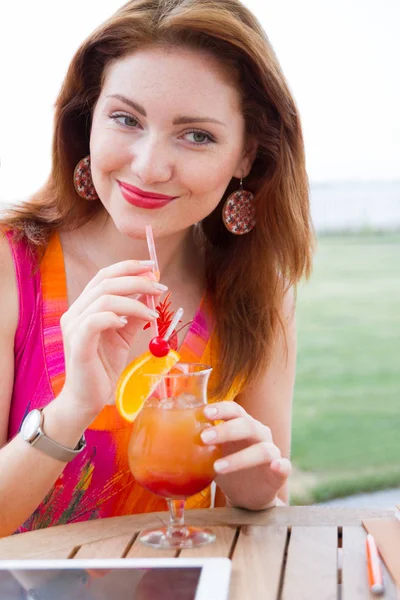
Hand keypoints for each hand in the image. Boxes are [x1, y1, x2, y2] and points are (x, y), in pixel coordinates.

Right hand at [60, 260, 164, 417]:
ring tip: (152, 313)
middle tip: (160, 287)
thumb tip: (151, 293)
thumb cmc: (102, 366)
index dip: (129, 267)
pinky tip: (126, 323)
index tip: (153, 267)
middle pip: (106, 282)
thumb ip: (134, 314)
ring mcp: (74, 327)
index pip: (105, 276)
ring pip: (103, 299)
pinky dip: (114, 316)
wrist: (87, 398)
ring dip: (133, 301)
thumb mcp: (123, 335)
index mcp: (85, 307)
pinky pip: (95, 321)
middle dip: (137, 280)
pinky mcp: (78, 344)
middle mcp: (75, 312)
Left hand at [201, 401, 290, 508]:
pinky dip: (280, 465)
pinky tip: (275, 466)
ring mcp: (271, 453)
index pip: (234, 410)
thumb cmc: (226, 466)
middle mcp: (258, 434)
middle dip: (225, 430)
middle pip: (247, 425)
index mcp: (242, 425)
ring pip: (263, 449)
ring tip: (217, 467)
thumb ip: (197, 442)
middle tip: (204, 438)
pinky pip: (284, 466)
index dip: (221, 409)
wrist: (246, 496)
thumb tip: (167, 433)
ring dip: (240, 458)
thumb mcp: (211, 453)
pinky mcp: (279, 473)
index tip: (204, 412)